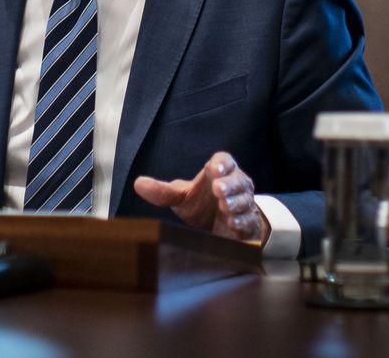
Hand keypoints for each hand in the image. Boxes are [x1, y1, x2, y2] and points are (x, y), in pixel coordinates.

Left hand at [132, 151, 266, 243]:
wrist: (221, 227)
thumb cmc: (201, 205)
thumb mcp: (181, 197)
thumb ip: (163, 192)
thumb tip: (138, 184)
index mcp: (219, 173)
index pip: (224, 161)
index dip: (222, 164)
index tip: (214, 168)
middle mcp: (235, 186)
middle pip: (237, 180)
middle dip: (229, 185)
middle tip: (218, 189)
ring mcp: (244, 204)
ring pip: (244, 201)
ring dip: (235, 203)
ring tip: (225, 207)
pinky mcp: (248, 224)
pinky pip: (250, 221)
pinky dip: (242, 222)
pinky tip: (233, 224)